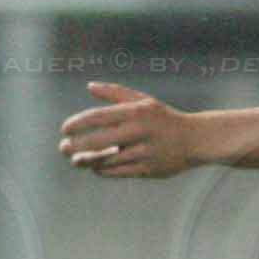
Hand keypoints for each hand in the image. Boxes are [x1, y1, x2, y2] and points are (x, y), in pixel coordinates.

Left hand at [60, 82, 199, 177]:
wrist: (195, 140)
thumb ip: (115, 93)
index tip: (65, 129)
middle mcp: (139, 131)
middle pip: (98, 141)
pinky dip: (103, 170)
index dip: (78, 124)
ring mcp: (144, 152)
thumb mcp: (143, 101)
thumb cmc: (164, 118)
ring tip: (75, 160)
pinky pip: (118, 172)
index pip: (98, 117)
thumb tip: (90, 86)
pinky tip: (95, 167)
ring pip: (107, 160)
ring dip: (87, 161)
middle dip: (76, 145)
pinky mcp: (148, 169)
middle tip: (63, 148)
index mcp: (136, 112)